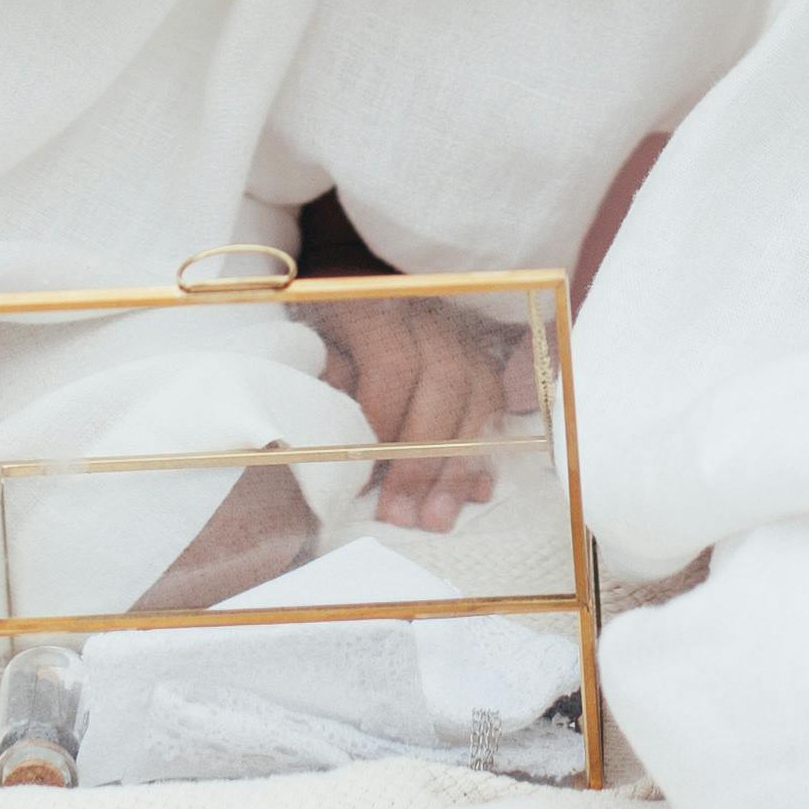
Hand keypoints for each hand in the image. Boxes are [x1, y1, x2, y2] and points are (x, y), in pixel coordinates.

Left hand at [306, 295, 517, 525]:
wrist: (357, 290)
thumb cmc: (325, 328)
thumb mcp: (311, 344)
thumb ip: (324, 381)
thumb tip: (334, 435)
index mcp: (380, 305)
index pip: (394, 365)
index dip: (381, 425)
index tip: (359, 478)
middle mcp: (430, 319)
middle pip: (444, 384)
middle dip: (422, 458)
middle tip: (400, 514)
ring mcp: (462, 340)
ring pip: (480, 399)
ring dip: (459, 466)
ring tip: (436, 518)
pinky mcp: (482, 364)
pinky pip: (497, 409)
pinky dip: (487, 455)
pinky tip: (475, 494)